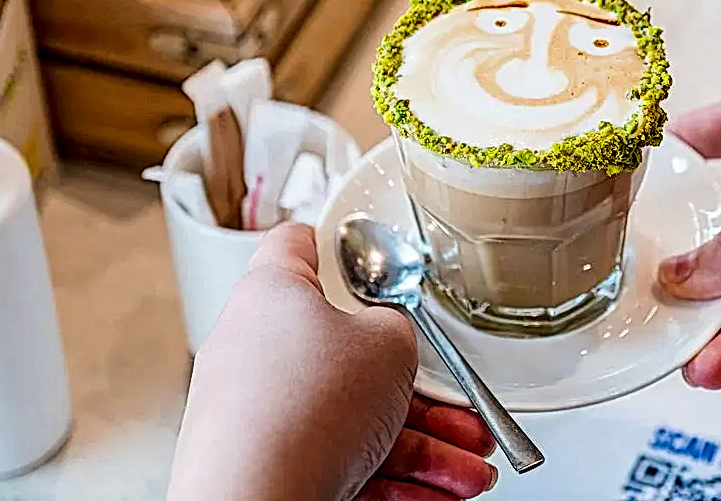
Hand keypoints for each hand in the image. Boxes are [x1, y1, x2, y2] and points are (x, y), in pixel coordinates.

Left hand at [168, 223, 496, 500]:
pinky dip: (394, 476)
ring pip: (355, 417)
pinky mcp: (265, 464)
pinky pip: (342, 460)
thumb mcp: (390, 344)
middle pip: (350, 354)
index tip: (367, 253)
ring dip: (423, 444)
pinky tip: (440, 493)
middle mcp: (255, 350)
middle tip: (459, 408)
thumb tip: (393, 340)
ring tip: (466, 468)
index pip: (298, 246)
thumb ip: (398, 327)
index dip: (338, 244)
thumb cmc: (303, 412)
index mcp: (273, 295)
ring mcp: (257, 413)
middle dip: (420, 390)